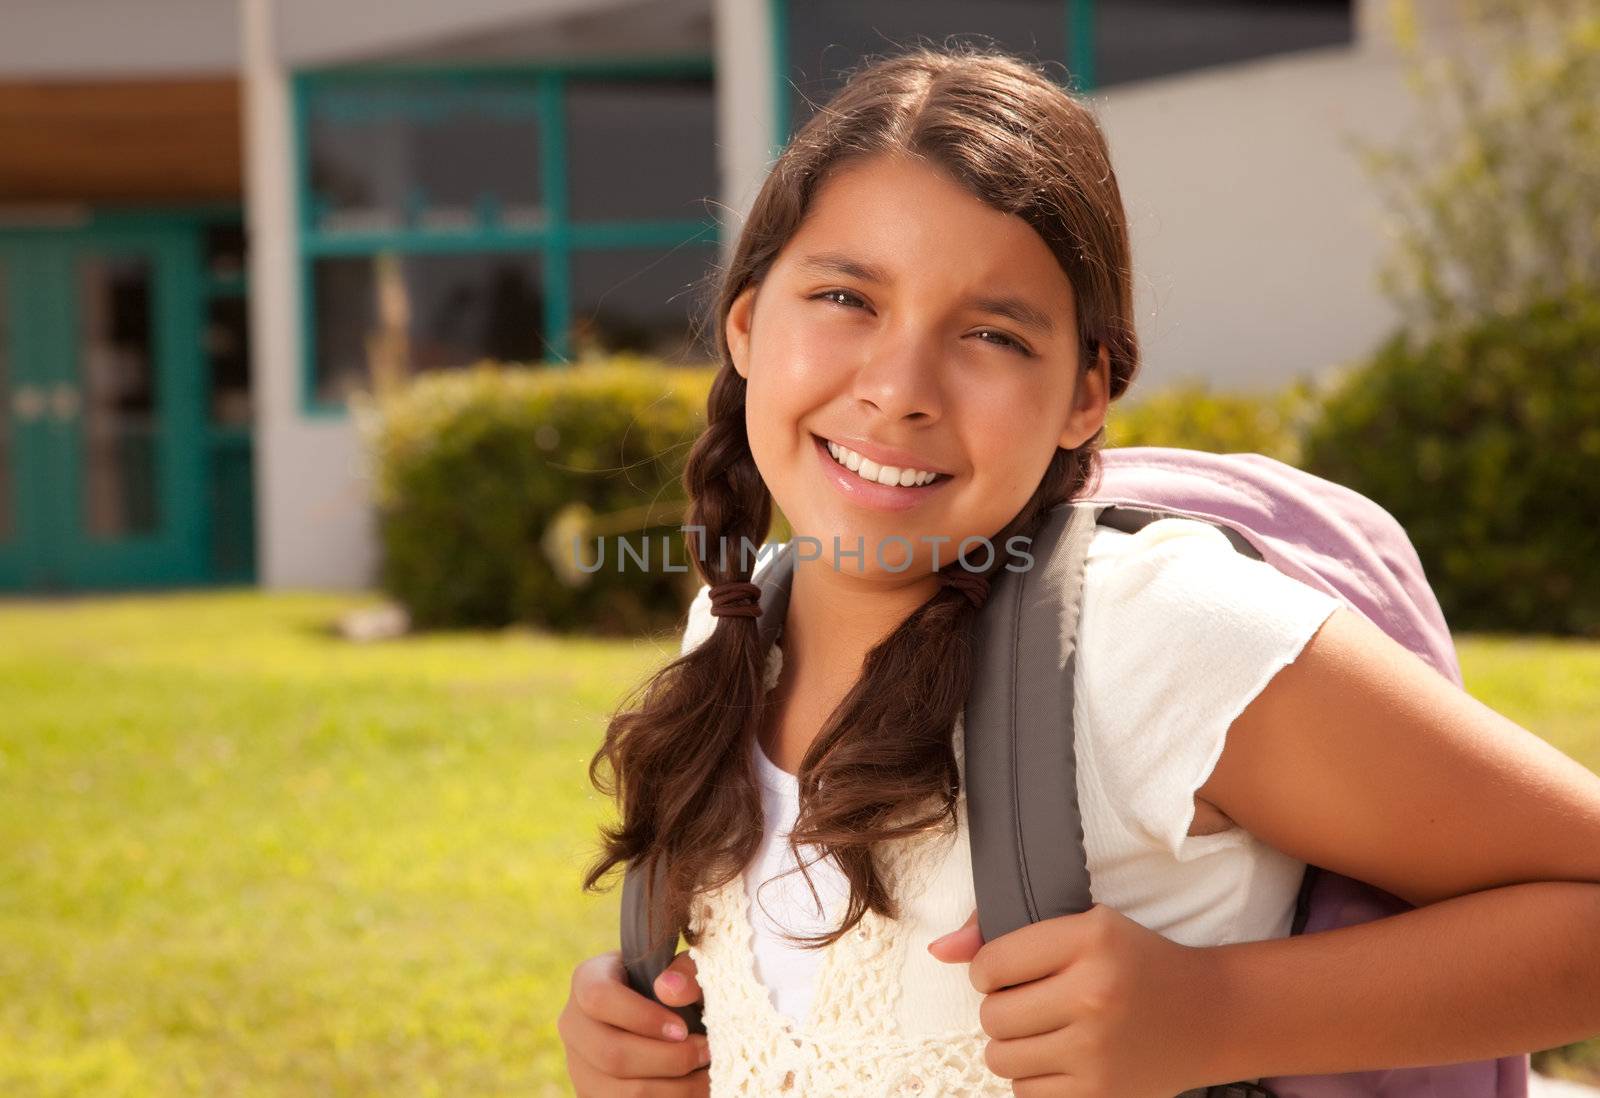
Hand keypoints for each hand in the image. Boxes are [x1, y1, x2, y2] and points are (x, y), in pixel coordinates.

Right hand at [558, 948, 710, 1095]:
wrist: (664, 1018)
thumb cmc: (676, 987)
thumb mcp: (685, 970)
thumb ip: (688, 971)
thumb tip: (671, 989)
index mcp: (587, 980)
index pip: (599, 998)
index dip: (642, 1017)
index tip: (682, 1029)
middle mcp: (574, 1024)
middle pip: (611, 1054)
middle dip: (669, 1059)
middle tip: (706, 1052)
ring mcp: (578, 1065)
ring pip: (622, 1092)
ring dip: (675, 1089)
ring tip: (707, 1076)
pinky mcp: (592, 1095)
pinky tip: (692, 1090)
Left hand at [928, 904, 1220, 1096]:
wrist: (1208, 1015)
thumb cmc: (1135, 963)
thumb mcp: (1083, 926)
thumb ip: (1003, 932)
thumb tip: (937, 951)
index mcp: (1089, 939)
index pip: (991, 962)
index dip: (989, 969)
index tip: (1009, 972)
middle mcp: (1094, 993)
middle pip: (992, 1015)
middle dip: (1001, 1009)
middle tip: (1030, 1002)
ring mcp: (1098, 1049)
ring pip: (1000, 1057)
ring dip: (1012, 1046)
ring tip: (1043, 1030)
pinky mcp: (1102, 1093)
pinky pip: (1025, 1094)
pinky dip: (1032, 1079)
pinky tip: (1059, 1058)